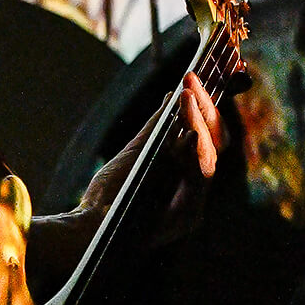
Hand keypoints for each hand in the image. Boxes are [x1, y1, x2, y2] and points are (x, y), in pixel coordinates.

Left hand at [76, 70, 222, 241]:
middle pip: (217, 141)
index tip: (201, 76)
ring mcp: (194, 203)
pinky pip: (199, 175)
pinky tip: (189, 127)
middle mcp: (195, 188)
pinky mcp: (188, 214)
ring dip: (199, 120)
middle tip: (192, 78)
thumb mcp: (135, 152)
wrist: (88, 227)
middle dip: (207, 107)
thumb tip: (174, 94)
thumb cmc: (109, 195)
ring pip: (210, 154)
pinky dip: (196, 149)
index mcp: (186, 174)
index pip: (210, 135)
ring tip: (187, 93)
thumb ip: (157, 127)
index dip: (210, 107)